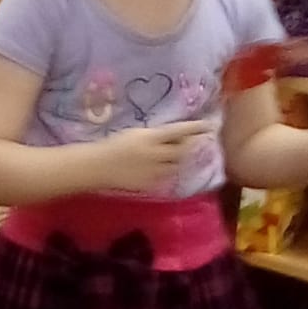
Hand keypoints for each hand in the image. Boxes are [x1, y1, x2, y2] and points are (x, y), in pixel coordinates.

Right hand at [95, 119, 212, 194]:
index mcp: (151, 138)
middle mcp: (157, 154)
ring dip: (182, 158)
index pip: (179, 131)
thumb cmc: (113, 145)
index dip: (195, 128)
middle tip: (201, 139)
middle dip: (193, 144)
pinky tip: (165, 167)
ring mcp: (155, 171)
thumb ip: (155, 135)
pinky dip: (169, 171)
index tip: (209, 124)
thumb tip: (175, 135)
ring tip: (182, 153)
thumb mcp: (135, 133)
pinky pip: (167, 177)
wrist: (97, 167)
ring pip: (177, 164)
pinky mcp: (152, 184)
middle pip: (183, 150)